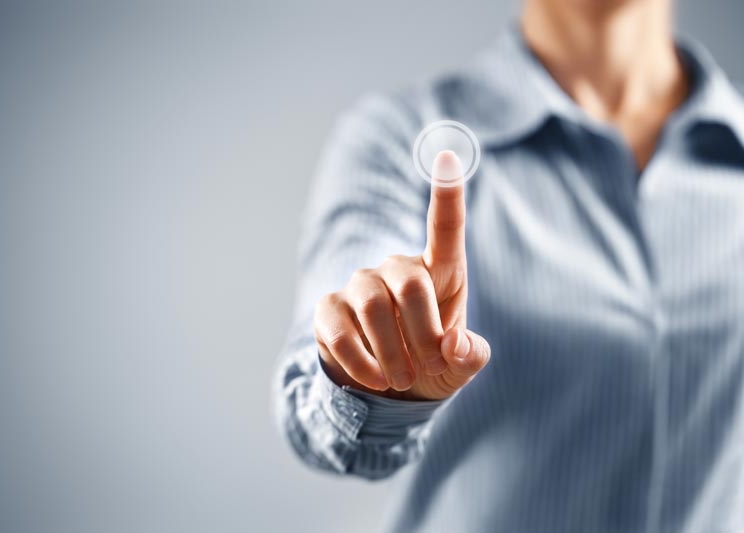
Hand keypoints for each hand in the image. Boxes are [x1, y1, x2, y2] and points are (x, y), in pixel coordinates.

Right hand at [313, 150, 489, 400]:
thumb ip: (470, 354)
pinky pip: (340, 329)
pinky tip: (374, 379)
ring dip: (391, 351)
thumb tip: (453, 345)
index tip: (451, 156)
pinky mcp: (329, 309)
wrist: (389, 389)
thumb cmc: (433, 364)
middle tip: (429, 367)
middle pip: (409, 282)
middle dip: (422, 333)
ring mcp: (359, 286)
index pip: (445, 228)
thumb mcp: (462, 365)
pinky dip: (360, 361)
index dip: (447, 193)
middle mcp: (397, 269)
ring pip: (371, 305)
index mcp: (440, 272)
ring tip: (403, 380)